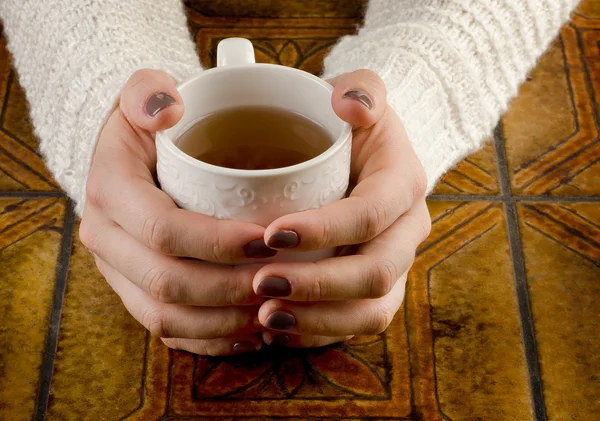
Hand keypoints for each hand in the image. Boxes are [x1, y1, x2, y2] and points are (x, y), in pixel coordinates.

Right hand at [80, 69, 278, 355]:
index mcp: (110, 191)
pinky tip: (250, 332)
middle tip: (279, 281)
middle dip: (228, 289)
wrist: (136, 158)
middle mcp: (105, 239)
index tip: (268, 240)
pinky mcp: (134, 293)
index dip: (218, 242)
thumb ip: (149, 89)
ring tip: (272, 309)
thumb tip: (166, 108)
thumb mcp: (145, 93)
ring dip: (223, 320)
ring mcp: (118, 273)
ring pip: (166, 316)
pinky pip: (168, 332)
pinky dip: (210, 338)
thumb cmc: (155, 126)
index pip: (164, 230)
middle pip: (167, 283)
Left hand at [254, 70, 431, 347]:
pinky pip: (357, 323)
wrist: (365, 156)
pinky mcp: (377, 289)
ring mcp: (395, 264)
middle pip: (374, 273)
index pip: (370, 214)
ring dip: (318, 319)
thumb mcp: (359, 92)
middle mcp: (407, 231)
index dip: (325, 230)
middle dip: (318, 285)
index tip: (273, 234)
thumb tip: (350, 104)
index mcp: (403, 184)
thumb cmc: (351, 126)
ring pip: (371, 309)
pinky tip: (278, 328)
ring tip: (265, 317)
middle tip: (260, 284)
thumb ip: (361, 87)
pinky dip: (319, 331)